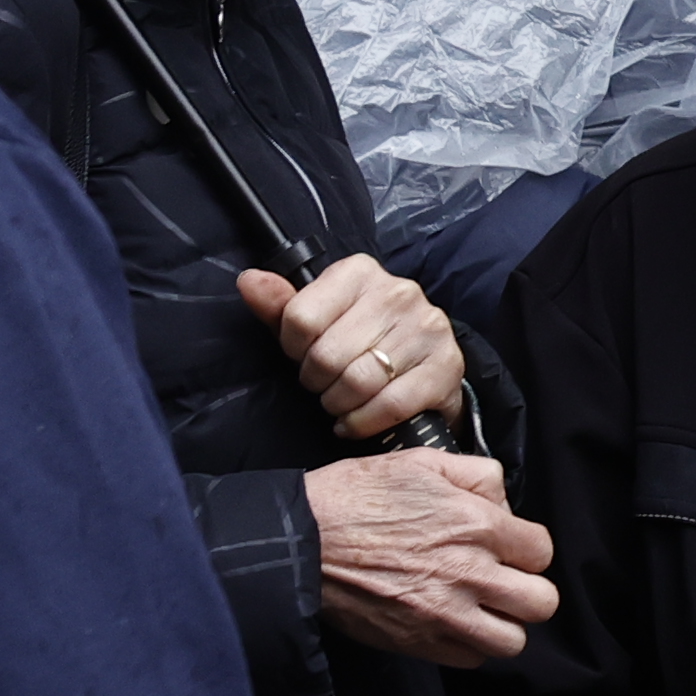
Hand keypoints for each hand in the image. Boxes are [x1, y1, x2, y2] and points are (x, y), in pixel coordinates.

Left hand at [241, 254, 464, 444]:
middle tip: (324, 384)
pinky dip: (363, 422)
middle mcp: (399, 291)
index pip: (300, 318)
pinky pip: (389, 405)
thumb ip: (280, 305)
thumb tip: (249, 280)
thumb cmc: (358, 342)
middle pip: (326, 356)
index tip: (304, 355)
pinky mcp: (447, 364)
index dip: (293, 349)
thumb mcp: (316, 320)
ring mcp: (428, 327)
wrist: (423, 365)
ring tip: (340, 401)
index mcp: (360, 272)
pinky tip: (356, 420)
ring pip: (357, 383)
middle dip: (316, 382)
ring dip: (338, 404)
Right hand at [304, 449, 556, 665]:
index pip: (542, 551)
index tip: (507, 547)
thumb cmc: (355, 498)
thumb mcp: (422, 462)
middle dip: (527, 591)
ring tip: (481, 608)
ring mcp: (444, 615)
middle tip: (503, 582)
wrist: (300, 542)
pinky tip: (450, 623)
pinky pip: (469, 659)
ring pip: (512, 641)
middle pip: (542, 604)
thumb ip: (477, 475)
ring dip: (503, 625)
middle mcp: (469, 574)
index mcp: (477, 526)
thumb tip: (502, 502)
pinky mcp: (416, 643)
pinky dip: (467, 645)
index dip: (527, 548)